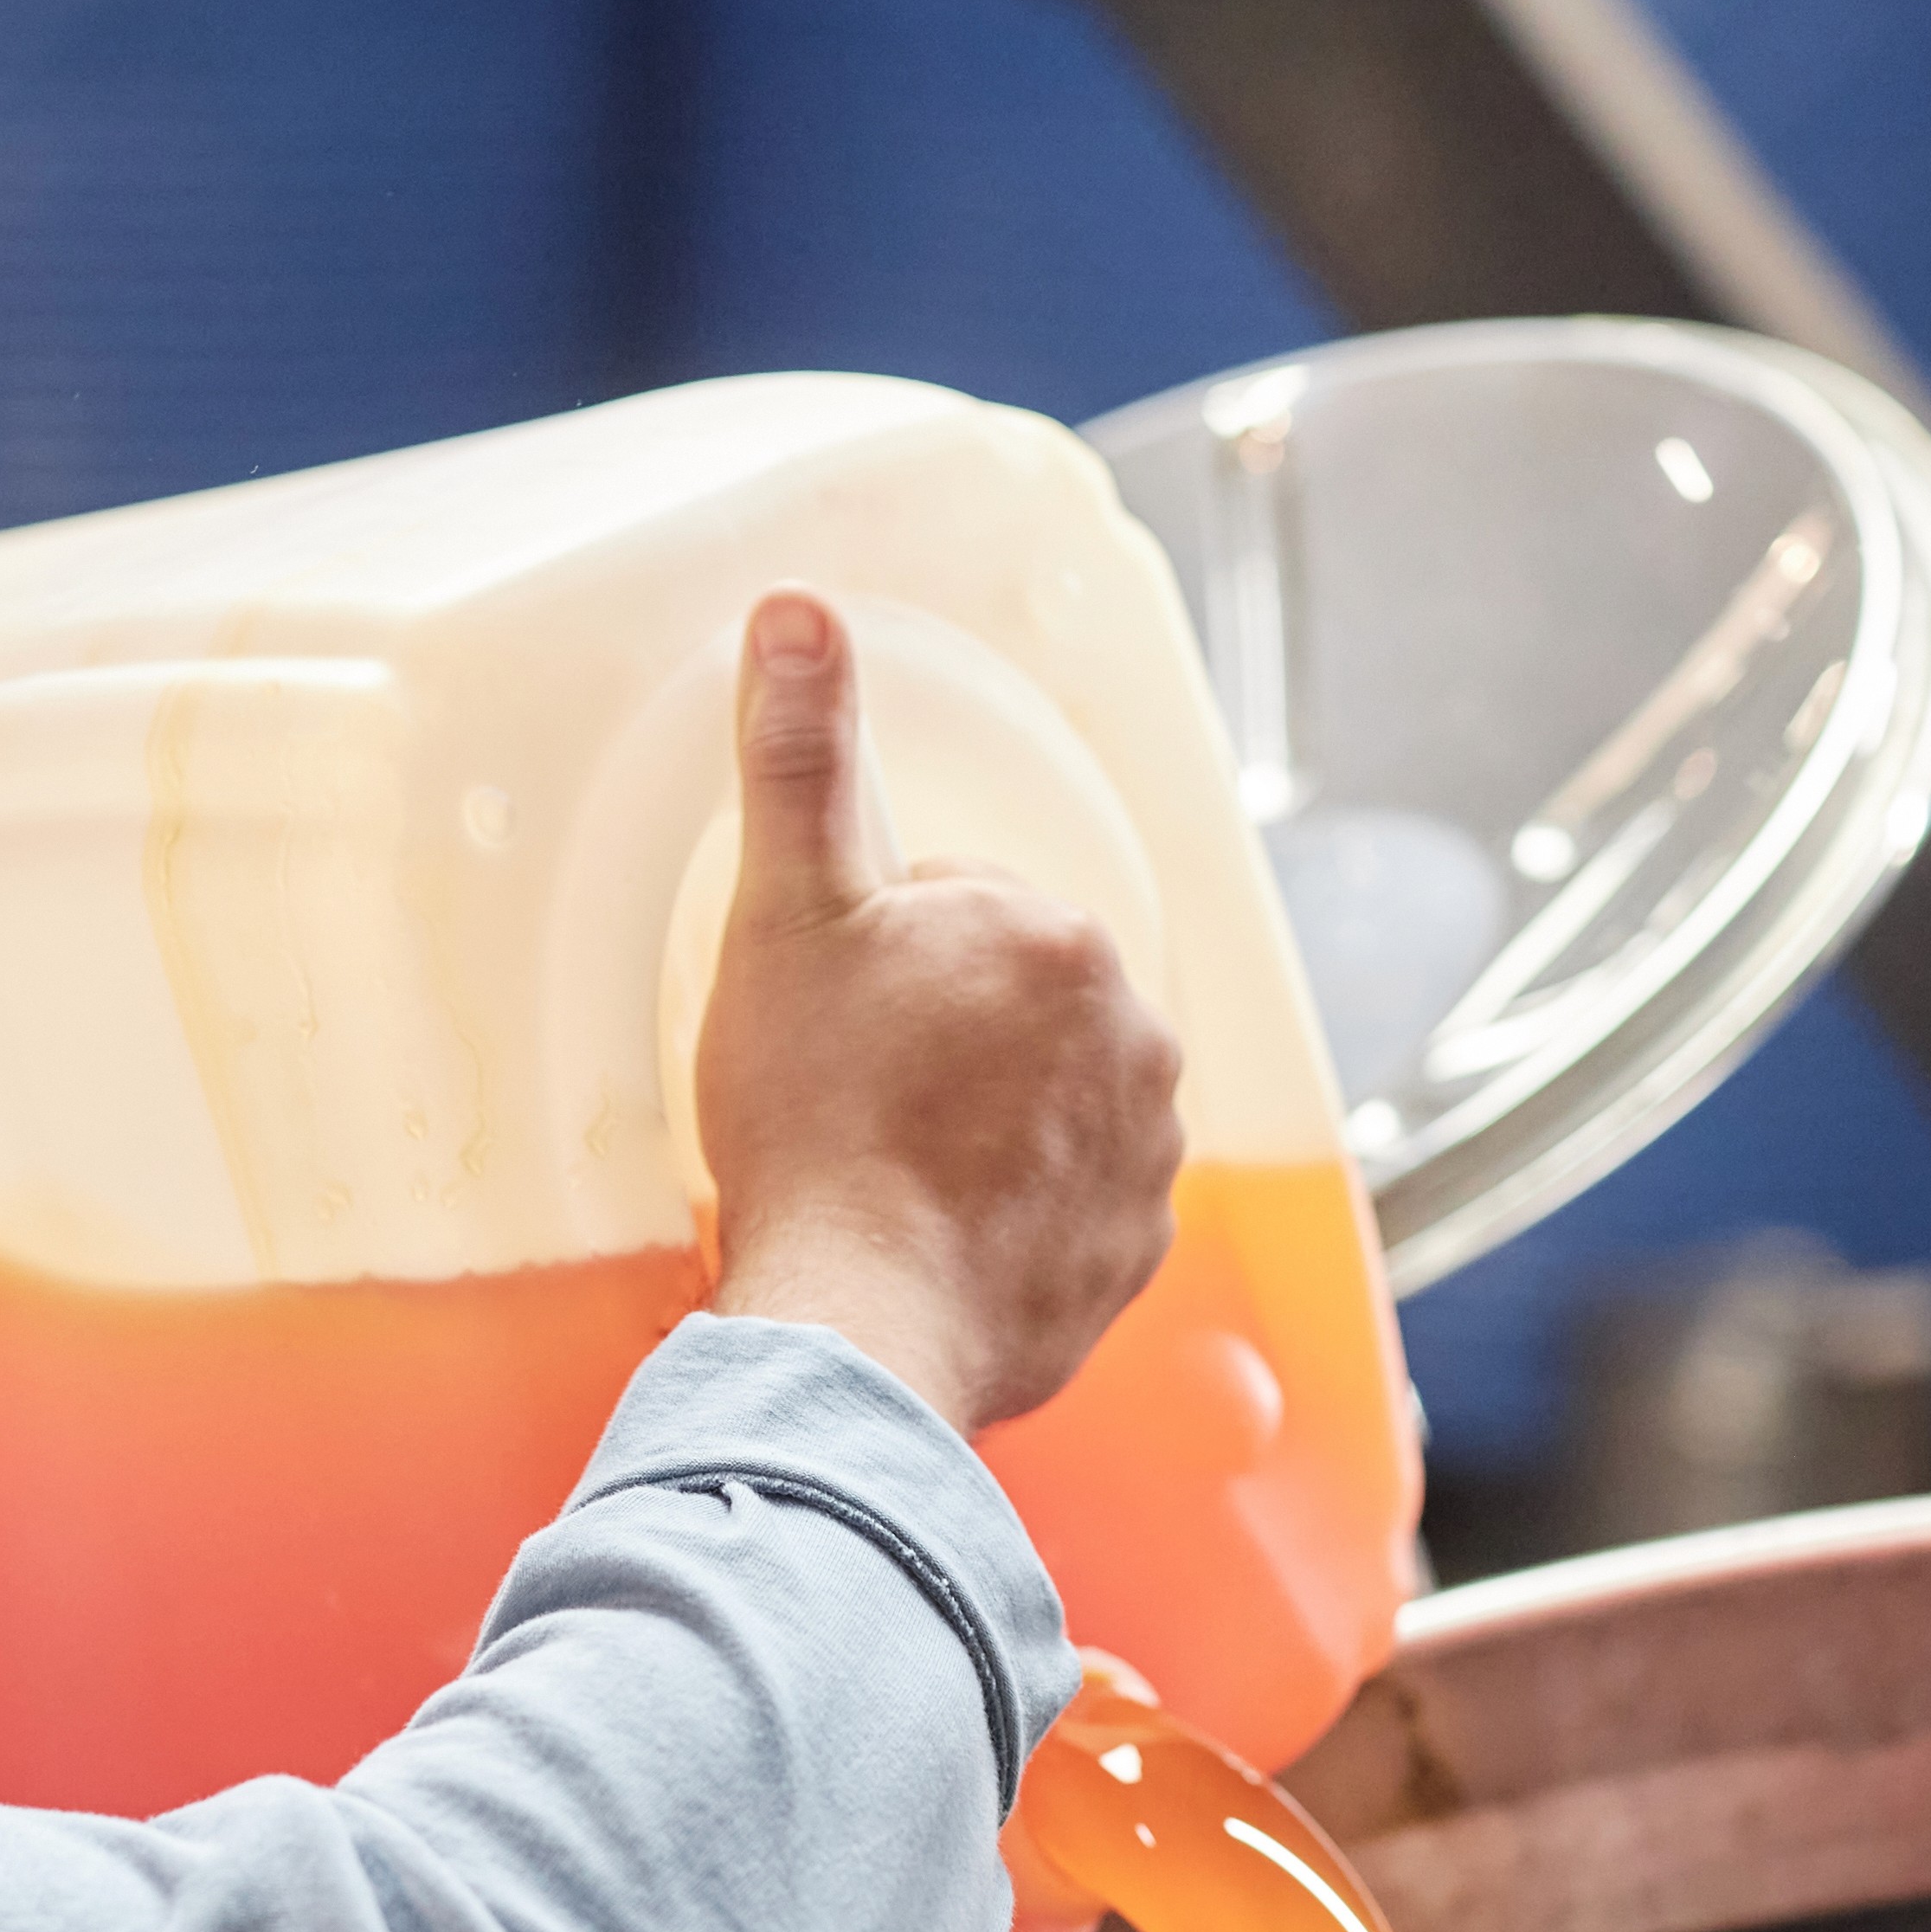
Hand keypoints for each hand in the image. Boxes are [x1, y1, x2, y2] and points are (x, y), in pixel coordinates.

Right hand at [696, 589, 1181, 1430]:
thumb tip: (797, 608)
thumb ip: (800, 757)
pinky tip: (938, 1236)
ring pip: (1052, 1106)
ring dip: (989, 1126)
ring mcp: (1147, 1154)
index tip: (836, 1025)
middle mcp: (1135, 1035)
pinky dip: (1019, 1216)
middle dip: (948, 1038)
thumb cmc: (815, 1120)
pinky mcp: (1135, 1255)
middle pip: (1018, 1010)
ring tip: (893, 1174)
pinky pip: (1074, 1208)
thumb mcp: (783, 917)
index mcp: (1058, 936)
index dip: (881, 965)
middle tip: (856, 1099)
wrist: (856, 1323)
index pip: (962, 914)